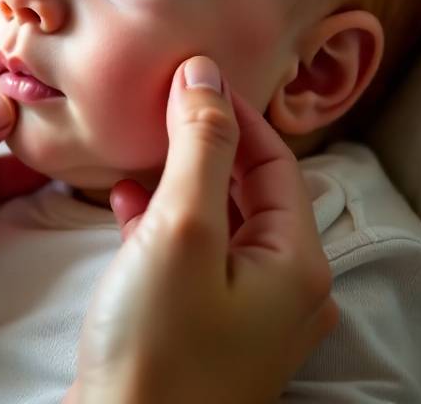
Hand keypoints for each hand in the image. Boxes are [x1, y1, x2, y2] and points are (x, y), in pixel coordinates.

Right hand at [68, 56, 337, 403]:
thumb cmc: (156, 346)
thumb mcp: (182, 229)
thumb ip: (200, 147)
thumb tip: (206, 75)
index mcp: (295, 263)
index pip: (276, 162)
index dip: (235, 113)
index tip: (193, 76)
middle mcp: (279, 289)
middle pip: (248, 190)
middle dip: (205, 144)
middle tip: (163, 107)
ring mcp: (240, 312)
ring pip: (215, 221)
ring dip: (179, 181)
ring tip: (141, 147)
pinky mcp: (199, 326)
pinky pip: (190, 255)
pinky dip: (161, 222)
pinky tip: (124, 203)